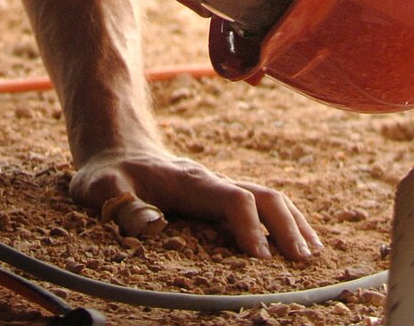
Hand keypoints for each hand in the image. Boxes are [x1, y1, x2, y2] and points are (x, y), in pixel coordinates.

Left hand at [70, 144, 322, 260]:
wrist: (116, 151)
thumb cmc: (108, 177)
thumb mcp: (100, 189)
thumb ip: (121, 205)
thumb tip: (152, 225)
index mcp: (189, 182)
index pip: (232, 199)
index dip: (249, 227)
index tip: (261, 259)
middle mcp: (211, 183)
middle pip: (262, 196)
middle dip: (286, 226)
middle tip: (303, 262)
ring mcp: (219, 188)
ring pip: (267, 198)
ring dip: (292, 223)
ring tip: (312, 255)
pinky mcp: (221, 197)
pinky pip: (261, 204)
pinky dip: (284, 221)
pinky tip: (297, 241)